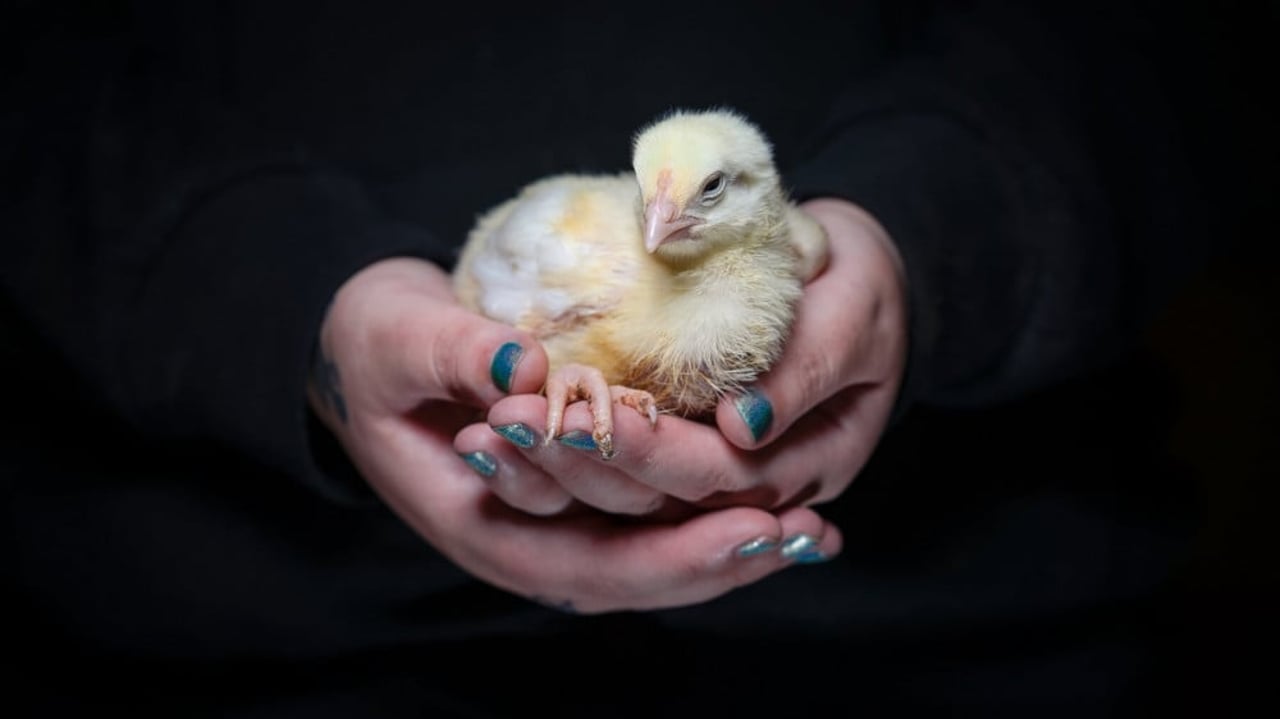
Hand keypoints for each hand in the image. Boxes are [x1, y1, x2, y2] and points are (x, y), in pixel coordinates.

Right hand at [310, 257, 836, 612]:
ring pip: (657, 553)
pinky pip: (654, 515)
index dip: (677, 555)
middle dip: (730, 559)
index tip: (755, 526)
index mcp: (481, 526)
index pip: (594, 562)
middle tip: (814, 536)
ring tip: (817, 532)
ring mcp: (557, 519)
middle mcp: (528, 539)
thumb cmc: (374, 345)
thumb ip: (454, 354)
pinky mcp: (580, 488)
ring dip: (736, 544)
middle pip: (644, 575)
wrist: (365, 345)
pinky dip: (712, 511)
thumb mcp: (396, 337)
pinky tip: (775, 498)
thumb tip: (526, 367)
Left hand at [460, 198, 906, 515]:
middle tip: (512, 421)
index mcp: (812, 465)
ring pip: (627, 499)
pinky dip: (557, 457)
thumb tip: (743, 428)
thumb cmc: (862, 285)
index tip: (589, 413)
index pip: (718, 476)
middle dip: (582, 464)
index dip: (651, 453)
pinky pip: (615, 473)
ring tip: (493, 433)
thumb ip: (806, 368)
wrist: (848, 280)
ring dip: (554, 471)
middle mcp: (759, 492)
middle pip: (659, 501)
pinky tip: (499, 438)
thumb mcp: (854, 312)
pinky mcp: (677, 454)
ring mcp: (715, 479)